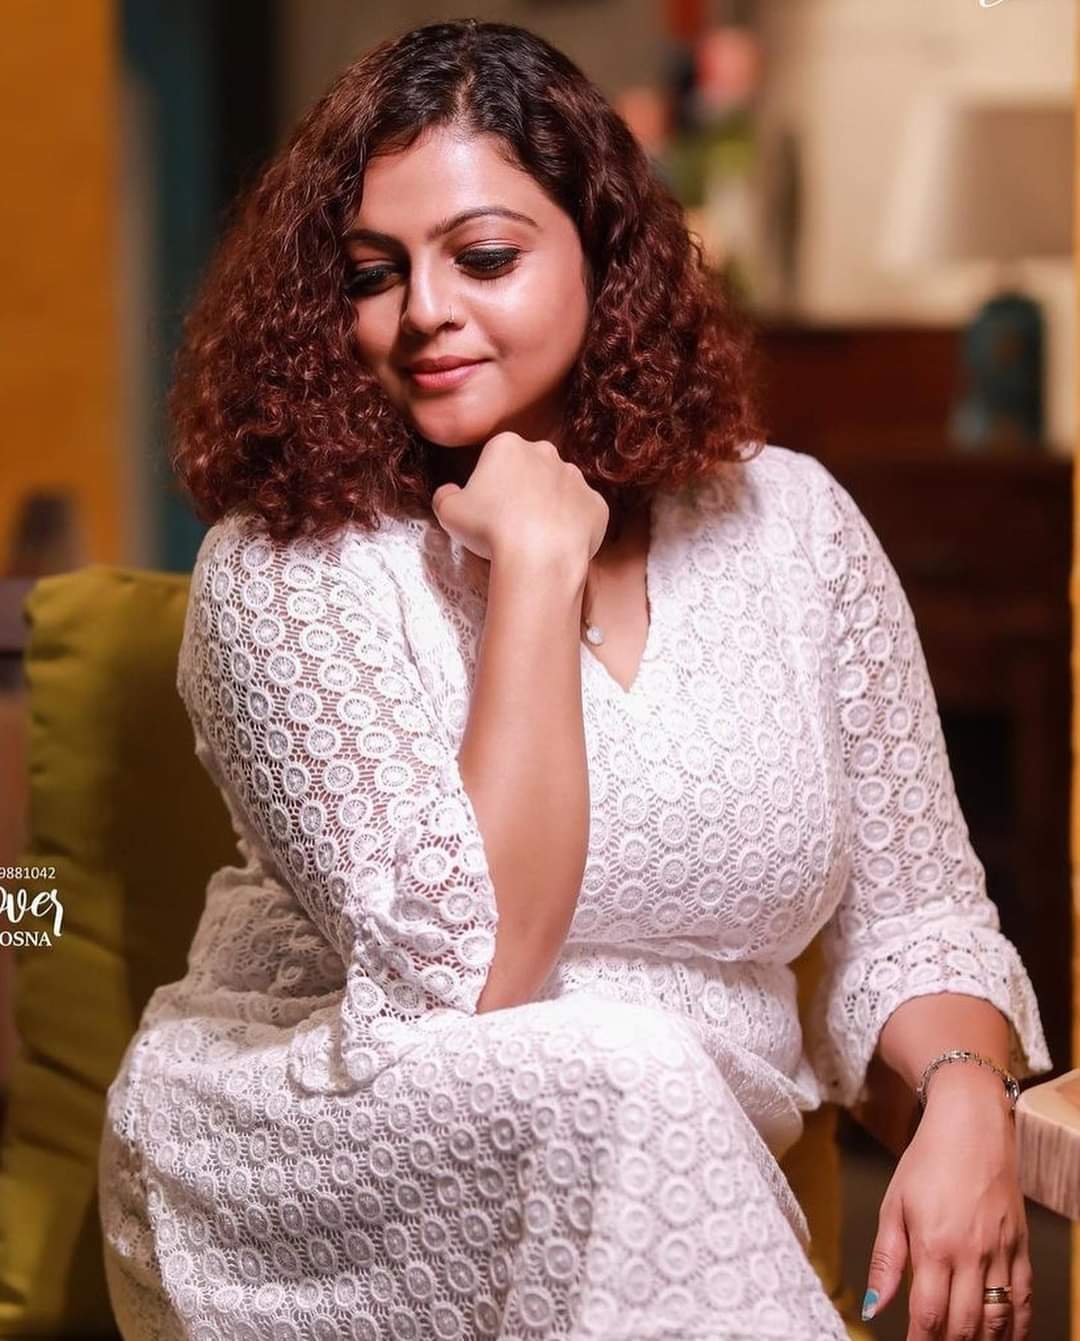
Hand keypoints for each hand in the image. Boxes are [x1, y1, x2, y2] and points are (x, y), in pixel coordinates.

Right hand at [430, 431, 608, 565]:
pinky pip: (582, 513)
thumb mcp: (447, 512)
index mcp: (508, 445)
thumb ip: (445, 495)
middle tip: (510, 523)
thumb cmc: (489, 530)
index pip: (496, 459)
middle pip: (530, 469)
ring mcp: (576, 478)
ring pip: (558, 489)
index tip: (487, 509)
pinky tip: (557, 545)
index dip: (489, 485)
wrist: (539, 558)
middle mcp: (546, 452)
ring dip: (548, 506)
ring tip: (535, 538)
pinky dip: (572, 526)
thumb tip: (450, 491)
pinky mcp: (597, 504)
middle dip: (522, 490)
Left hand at [862, 1074, 1031, 1338]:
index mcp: (934, 1244)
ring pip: (997, 1320)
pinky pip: (1023, 1300)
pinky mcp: (1021, 1247)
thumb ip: (885, 1261)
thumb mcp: (894, 1205)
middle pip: (964, 1326)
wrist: (971, 1126)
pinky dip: (1016, 1327)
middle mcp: (972, 1254)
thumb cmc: (926, 1162)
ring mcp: (1001, 1252)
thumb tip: (872, 1306)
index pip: (929, 1315)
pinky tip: (1003, 1337)